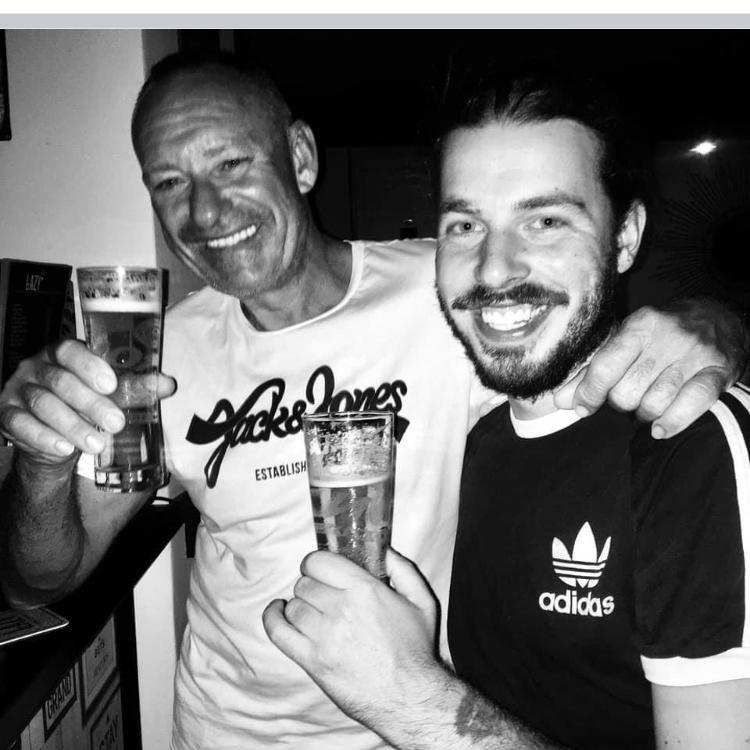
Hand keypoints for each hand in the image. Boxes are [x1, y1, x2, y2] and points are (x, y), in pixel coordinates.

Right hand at [0, 339, 175, 465]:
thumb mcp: (110, 394)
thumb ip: (136, 387)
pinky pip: (20, 425)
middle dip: (90, 404)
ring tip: (97, 444)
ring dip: (72, 425)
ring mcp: (19, 391)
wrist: (55, 438)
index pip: (70, 350)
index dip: (88, 365)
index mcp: (62, 354)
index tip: (111, 384)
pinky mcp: (7, 415)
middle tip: (116, 423)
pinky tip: (64, 448)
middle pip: (60, 381)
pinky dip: (43, 438)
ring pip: (43, 404)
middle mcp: (37, 368)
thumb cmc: (85, 405)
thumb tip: (168, 385)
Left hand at [263, 549, 440, 720]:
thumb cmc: (416, 650)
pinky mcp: (312, 661)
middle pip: (305, 584)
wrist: (410, 698)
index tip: (322, 571)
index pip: (319, 561)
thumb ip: (403, 569)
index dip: (317, 563)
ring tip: (314, 613)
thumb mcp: (421, 602)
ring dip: (301, 606)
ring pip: (294, 606)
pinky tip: (278, 611)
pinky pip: (278, 632)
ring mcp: (324, 637)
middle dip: (313, 586)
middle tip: (325, 597)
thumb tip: (384, 550)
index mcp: (364, 590)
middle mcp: (341, 609)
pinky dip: (272, 618)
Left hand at [554, 300, 747, 437]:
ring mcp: (695, 354)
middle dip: (619, 403)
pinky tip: (659, 428)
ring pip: (654, 403)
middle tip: (624, 400)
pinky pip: (690, 405)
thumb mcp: (628, 339)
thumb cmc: (662, 333)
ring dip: (643, 414)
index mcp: (640, 324)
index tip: (581, 406)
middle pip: (627, 390)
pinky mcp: (718, 371)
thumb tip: (561, 400)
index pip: (605, 366)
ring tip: (645, 407)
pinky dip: (671, 422)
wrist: (719, 318)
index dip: (589, 392)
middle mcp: (668, 337)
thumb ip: (594, 369)